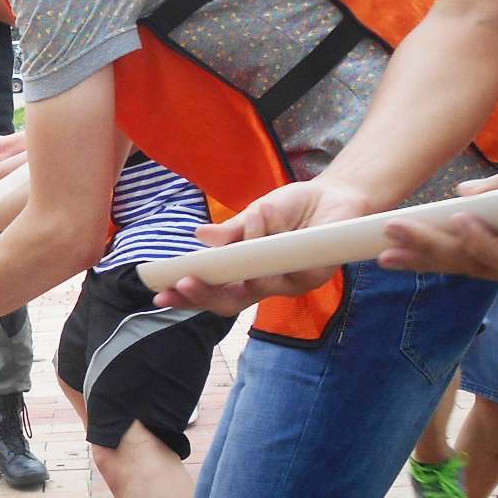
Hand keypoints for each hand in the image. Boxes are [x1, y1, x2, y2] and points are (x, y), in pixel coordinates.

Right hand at [154, 178, 376, 316]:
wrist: (337, 194)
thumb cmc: (294, 207)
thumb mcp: (257, 213)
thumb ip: (232, 231)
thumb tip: (200, 236)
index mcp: (248, 272)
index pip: (214, 291)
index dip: (188, 296)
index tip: (160, 292)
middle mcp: (267, 283)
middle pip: (229, 303)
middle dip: (202, 296)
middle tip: (182, 284)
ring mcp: (290, 283)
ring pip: (256, 289)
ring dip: (237, 270)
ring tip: (229, 249)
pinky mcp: (315, 274)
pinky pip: (288, 273)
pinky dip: (269, 252)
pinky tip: (261, 235)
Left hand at [374, 151, 497, 288]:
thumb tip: (465, 195)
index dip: (466, 240)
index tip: (435, 223)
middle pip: (478, 265)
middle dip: (429, 254)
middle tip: (385, 244)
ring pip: (482, 272)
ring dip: (437, 263)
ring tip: (393, 257)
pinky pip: (497, 270)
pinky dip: (464, 261)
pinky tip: (433, 256)